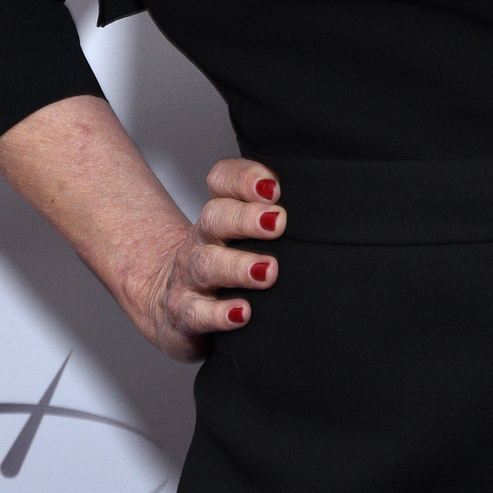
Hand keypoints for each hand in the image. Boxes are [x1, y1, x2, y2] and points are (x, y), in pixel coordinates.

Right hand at [136, 157, 285, 361]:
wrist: (172, 308)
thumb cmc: (222, 268)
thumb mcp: (240, 238)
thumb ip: (271, 220)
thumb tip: (320, 214)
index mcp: (219, 214)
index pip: (221, 180)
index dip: (243, 178)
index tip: (273, 187)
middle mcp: (202, 239)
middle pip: (215, 217)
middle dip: (246, 218)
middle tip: (277, 222)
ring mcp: (189, 277)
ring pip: (207, 264)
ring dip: (239, 267)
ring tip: (268, 271)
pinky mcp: (184, 314)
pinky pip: (197, 313)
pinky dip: (220, 314)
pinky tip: (243, 313)